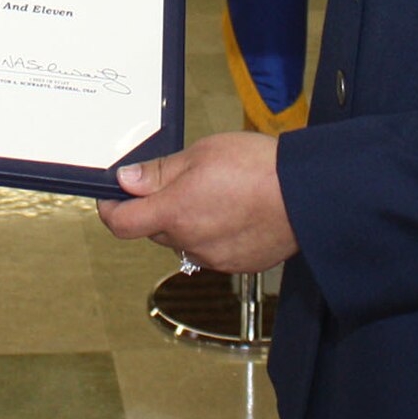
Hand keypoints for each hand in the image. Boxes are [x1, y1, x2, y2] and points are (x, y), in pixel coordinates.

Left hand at [96, 131, 296, 273]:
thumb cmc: (259, 168)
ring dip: (188, 222)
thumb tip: (127, 180)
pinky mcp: (237, 265)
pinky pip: (211, 250)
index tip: (111, 199)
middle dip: (157, 209)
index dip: (110, 210)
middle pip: (155, 230)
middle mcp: (191, 242)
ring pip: (184, 240)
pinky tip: (234, 212)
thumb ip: (160, 172)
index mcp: (175, 212)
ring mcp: (215, 257)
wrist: (307, 194)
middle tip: (180, 181)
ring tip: (217, 194)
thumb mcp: (200, 153)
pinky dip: (213, 234)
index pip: (122, 224)